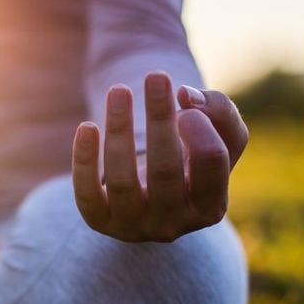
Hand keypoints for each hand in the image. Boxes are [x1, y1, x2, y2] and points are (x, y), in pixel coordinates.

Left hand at [71, 71, 248, 241]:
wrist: (153, 193)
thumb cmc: (190, 159)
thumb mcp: (219, 136)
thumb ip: (219, 111)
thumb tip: (185, 95)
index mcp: (210, 207)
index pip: (211, 163)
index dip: (200, 127)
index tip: (185, 99)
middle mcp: (173, 224)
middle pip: (165, 170)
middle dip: (159, 120)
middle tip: (156, 77)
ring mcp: (134, 227)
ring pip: (122, 181)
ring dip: (119, 131)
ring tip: (119, 91)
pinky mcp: (100, 221)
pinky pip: (87, 194)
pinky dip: (84, 160)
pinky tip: (87, 126)